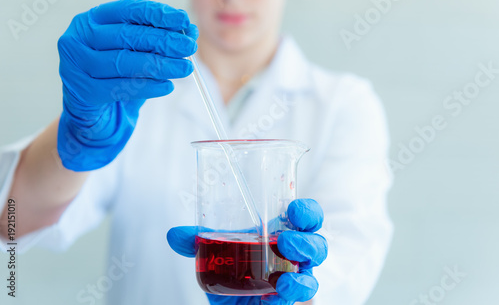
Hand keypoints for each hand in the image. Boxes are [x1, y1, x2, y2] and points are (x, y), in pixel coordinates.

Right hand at [57, 0, 197, 170]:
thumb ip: (158, 40)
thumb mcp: (136, 53)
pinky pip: (120, 88)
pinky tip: (167, 86)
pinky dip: (147, 87)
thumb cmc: (114, 75)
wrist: (93, 111)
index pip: (128, 10)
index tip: (183, 20)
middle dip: (164, 41)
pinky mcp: (83, 91)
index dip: (158, 14)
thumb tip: (190, 30)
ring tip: (184, 68)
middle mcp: (79, 37)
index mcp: (92, 19)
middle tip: (189, 47)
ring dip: (160, 65)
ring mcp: (76, 65)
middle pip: (127, 36)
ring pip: (124, 62)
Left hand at [167, 199, 327, 303]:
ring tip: (284, 271)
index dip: (306, 212)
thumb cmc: (234, 273)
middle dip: (308, 239)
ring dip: (303, 269)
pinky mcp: (290, 301)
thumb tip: (174, 234)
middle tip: (287, 239)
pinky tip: (277, 292)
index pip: (305, 218)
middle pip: (317, 242)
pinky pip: (300, 296)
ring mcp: (295, 280)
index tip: (293, 209)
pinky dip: (292, 292)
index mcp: (281, 235)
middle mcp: (293, 257)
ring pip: (313, 274)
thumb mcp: (214, 256)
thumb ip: (197, 243)